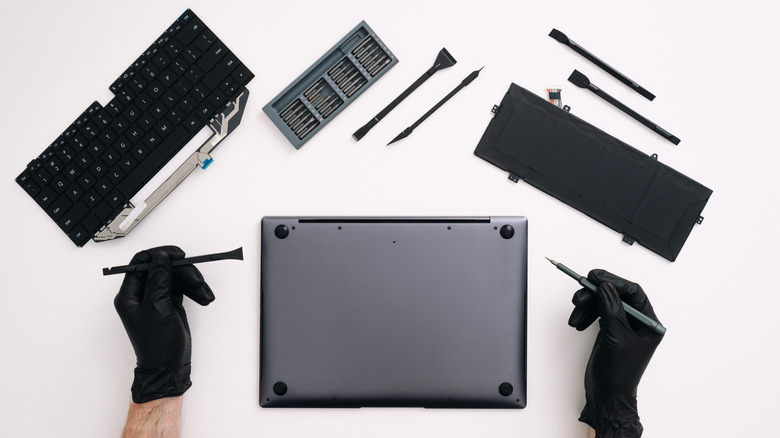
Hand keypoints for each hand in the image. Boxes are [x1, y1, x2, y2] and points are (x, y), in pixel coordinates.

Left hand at [114, 246, 214, 403]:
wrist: (167, 367)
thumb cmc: (157, 346)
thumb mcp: (157, 307)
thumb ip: (158, 279)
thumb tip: (161, 257)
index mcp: (129, 294)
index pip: (141, 262)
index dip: (160, 255)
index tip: (177, 255)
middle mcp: (141, 294)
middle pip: (162, 268)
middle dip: (182, 272)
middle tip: (196, 279)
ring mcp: (155, 298)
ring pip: (174, 277)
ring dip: (191, 282)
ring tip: (204, 294)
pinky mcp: (168, 303)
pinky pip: (181, 288)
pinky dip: (193, 290)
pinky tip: (202, 296)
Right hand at [568, 270, 663, 437]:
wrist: (607, 395)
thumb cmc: (619, 374)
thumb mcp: (616, 337)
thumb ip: (611, 309)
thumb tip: (607, 286)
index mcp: (648, 323)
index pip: (633, 292)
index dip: (614, 282)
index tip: (596, 277)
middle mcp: (637, 322)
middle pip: (615, 295)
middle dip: (595, 293)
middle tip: (581, 293)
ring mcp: (622, 326)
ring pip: (603, 302)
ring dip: (587, 304)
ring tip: (576, 313)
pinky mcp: (609, 330)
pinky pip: (596, 312)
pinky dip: (585, 314)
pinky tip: (578, 322)